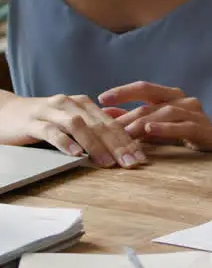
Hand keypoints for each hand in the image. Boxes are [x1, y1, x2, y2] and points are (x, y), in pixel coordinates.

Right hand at [0, 94, 143, 167]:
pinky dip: (65, 142)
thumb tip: (121, 142)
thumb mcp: (70, 121)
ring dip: (96, 145)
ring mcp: (50, 111)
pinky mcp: (32, 122)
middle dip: (118, 145)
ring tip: (108, 163)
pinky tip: (76, 154)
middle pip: (100, 125)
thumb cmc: (41, 120)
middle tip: (132, 163)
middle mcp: (70, 104)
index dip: (128, 141)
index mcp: (83, 104)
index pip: (111, 123)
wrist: (3, 112)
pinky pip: (51, 131)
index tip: (142, 158)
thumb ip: (92, 127)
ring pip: (79, 126)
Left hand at [100, 82, 211, 152]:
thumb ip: (132, 119)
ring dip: (144, 123)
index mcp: (173, 95)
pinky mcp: (206, 130)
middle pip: (152, 105)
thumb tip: (104, 113)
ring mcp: (198, 114)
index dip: (124, 92)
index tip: (102, 99)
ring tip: (125, 133)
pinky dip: (166, 128)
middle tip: (107, 128)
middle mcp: (186, 101)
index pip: (146, 88)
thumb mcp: (154, 126)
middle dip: (128, 117)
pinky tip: (150, 131)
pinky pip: (185, 127)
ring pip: (167, 113)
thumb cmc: (181, 136)